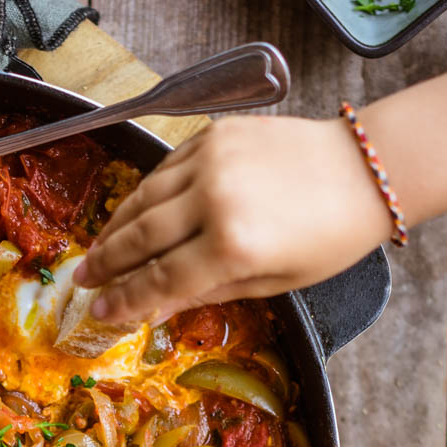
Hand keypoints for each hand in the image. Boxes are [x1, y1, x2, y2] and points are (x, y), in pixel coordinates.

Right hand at [73, 114, 390, 325]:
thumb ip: (207, 292)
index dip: (125, 299)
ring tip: (97, 250)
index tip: (98, 312)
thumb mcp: (272, 282)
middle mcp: (215, 198)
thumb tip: (154, 308)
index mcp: (234, 245)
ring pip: (144, 197)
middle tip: (82, 279)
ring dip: (115, 226)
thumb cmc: (328, 239)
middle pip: (142, 237)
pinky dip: (144, 193)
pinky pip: (165, 169)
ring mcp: (211, 160)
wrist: (364, 170)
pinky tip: (131, 213)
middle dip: (107, 262)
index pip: (161, 279)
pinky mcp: (214, 134)